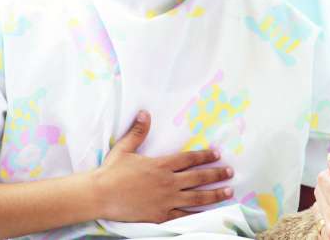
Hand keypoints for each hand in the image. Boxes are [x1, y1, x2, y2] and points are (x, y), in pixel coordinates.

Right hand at [93, 110, 233, 222]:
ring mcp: (166, 200)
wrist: (99, 196)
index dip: (205, 156)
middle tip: (230, 172)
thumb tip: (145, 113)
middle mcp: (168, 182)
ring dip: (214, 194)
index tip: (218, 154)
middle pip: (198, 177)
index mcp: (161, 165)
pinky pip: (183, 216)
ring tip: (228, 192)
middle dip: (217, 175)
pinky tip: (209, 215)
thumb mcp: (125, 148)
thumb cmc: (111, 172)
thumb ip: (138, 131)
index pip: (189, 159)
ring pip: (196, 197)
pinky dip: (197, 215)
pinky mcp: (160, 215)